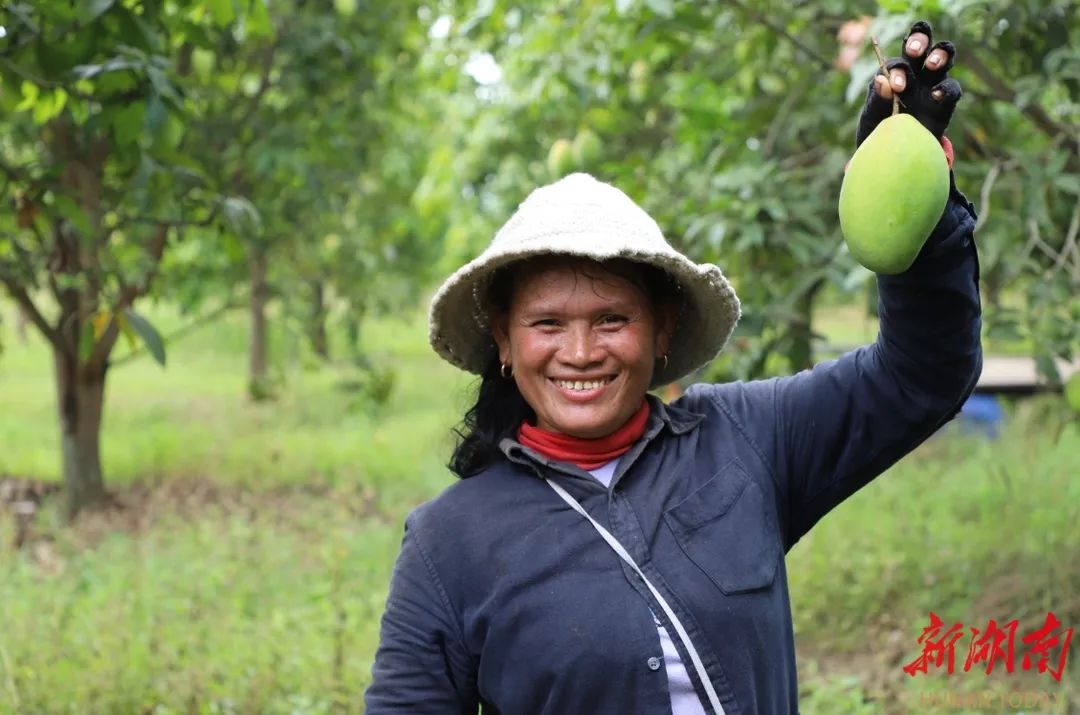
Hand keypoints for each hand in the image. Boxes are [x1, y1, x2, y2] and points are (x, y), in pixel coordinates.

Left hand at [856, 21, 962, 146]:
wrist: (895, 157)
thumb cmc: (879, 131)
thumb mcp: (872, 119)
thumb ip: (876, 100)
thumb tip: (881, 80)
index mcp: (893, 75)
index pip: (897, 61)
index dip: (897, 68)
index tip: (895, 86)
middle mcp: (915, 74)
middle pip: (921, 45)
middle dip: (919, 40)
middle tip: (913, 51)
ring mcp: (932, 84)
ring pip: (942, 57)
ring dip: (939, 55)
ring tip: (932, 64)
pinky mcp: (946, 101)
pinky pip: (952, 89)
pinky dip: (946, 89)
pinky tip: (936, 95)